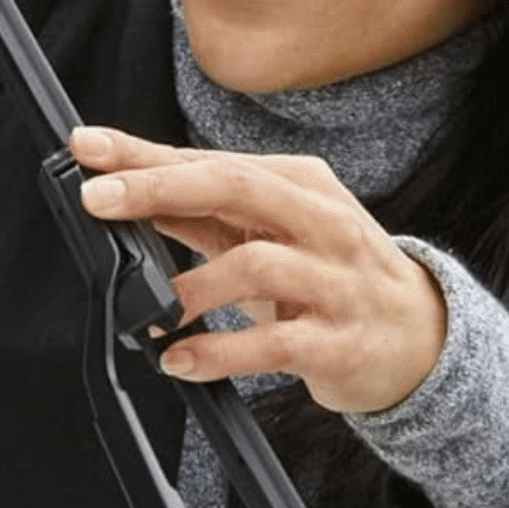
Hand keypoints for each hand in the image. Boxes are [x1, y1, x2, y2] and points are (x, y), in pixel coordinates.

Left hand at [69, 125, 447, 413]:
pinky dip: (218, 352)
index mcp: (301, 184)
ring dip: (188, 290)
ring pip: (254, 265)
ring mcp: (334, 280)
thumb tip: (123, 194)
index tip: (88, 147)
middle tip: (98, 201)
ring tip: (147, 314)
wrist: (421, 339)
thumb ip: (205, 213)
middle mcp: (322, 221)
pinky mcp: (338, 341)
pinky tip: (180, 359)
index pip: (213, 161)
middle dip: (159, 188)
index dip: (145, 154)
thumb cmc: (331, 276)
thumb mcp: (274, 232)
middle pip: (235, 187)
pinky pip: (272, 343)